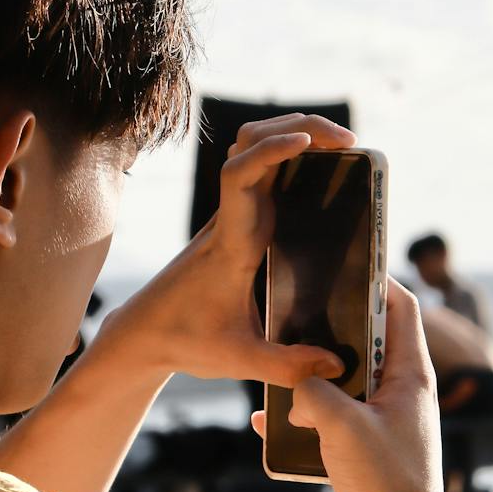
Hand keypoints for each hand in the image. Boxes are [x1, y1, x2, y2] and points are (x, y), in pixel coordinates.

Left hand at [99, 113, 355, 386]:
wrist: (142, 332)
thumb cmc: (185, 342)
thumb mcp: (238, 361)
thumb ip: (287, 365)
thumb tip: (337, 365)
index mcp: (230, 242)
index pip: (240, 176)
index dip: (273, 149)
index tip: (308, 141)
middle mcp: (229, 218)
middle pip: (251, 142)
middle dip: (299, 126)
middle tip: (349, 142)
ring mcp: (231, 214)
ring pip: (252, 146)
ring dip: (292, 131)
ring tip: (342, 146)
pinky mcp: (235, 219)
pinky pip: (260, 168)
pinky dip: (288, 153)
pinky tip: (320, 166)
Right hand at [250, 280, 448, 491]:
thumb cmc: (387, 482)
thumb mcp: (342, 425)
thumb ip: (313, 392)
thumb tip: (295, 381)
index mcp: (411, 377)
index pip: (402, 310)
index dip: (379, 282)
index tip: (348, 263)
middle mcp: (400, 395)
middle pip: (366, 345)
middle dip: (330, 331)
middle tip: (295, 310)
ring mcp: (381, 424)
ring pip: (341, 386)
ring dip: (310, 381)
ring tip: (275, 365)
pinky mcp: (362, 452)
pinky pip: (327, 424)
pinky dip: (300, 421)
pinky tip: (264, 424)